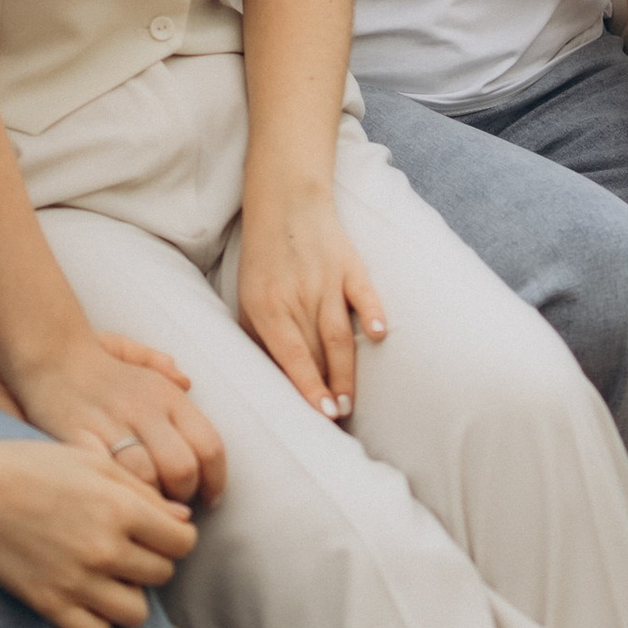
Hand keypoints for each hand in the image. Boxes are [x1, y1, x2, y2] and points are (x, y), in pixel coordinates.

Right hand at [0, 436, 199, 627]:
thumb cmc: (31, 466)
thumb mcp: (92, 461)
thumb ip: (141, 490)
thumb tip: (182, 518)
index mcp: (121, 509)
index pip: (183, 542)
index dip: (175, 536)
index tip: (156, 531)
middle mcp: (105, 550)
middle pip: (163, 575)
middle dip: (152, 562)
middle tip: (128, 549)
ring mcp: (77, 582)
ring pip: (137, 613)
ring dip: (130, 596)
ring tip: (110, 577)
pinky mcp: (50, 605)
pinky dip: (98, 623)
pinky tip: (87, 599)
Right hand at [13, 329, 226, 509]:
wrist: (49, 358)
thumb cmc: (102, 370)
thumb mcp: (144, 363)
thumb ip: (170, 375)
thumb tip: (188, 383)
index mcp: (167, 396)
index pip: (210, 446)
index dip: (216, 481)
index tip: (209, 498)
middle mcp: (144, 409)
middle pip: (182, 467)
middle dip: (184, 496)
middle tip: (175, 507)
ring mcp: (111, 425)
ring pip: (146, 477)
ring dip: (151, 502)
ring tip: (148, 509)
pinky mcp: (78, 439)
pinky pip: (106, 476)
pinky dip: (116, 495)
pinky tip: (117, 502)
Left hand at [237, 186, 388, 419]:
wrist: (285, 201)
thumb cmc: (264, 258)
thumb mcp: (248, 297)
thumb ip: (259, 336)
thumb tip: (272, 378)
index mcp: (268, 305)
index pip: (291, 355)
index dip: (308, 386)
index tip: (321, 414)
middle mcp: (298, 296)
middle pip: (317, 353)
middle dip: (327, 391)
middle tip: (336, 426)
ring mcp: (327, 281)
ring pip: (339, 334)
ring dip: (346, 372)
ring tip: (350, 402)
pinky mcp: (351, 266)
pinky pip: (363, 294)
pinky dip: (372, 313)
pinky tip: (380, 335)